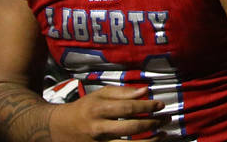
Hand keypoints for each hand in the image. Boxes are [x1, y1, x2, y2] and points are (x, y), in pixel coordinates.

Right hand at [49, 85, 163, 140]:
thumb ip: (123, 92)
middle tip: (167, 119)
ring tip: (164, 134)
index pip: (129, 108)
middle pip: (132, 127)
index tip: (161, 105)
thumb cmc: (85, 108)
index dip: (148, 106)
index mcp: (99, 110)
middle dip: (154, 123)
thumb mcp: (100, 94)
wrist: (59, 128)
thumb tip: (146, 90)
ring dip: (151, 141)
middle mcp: (99, 128)